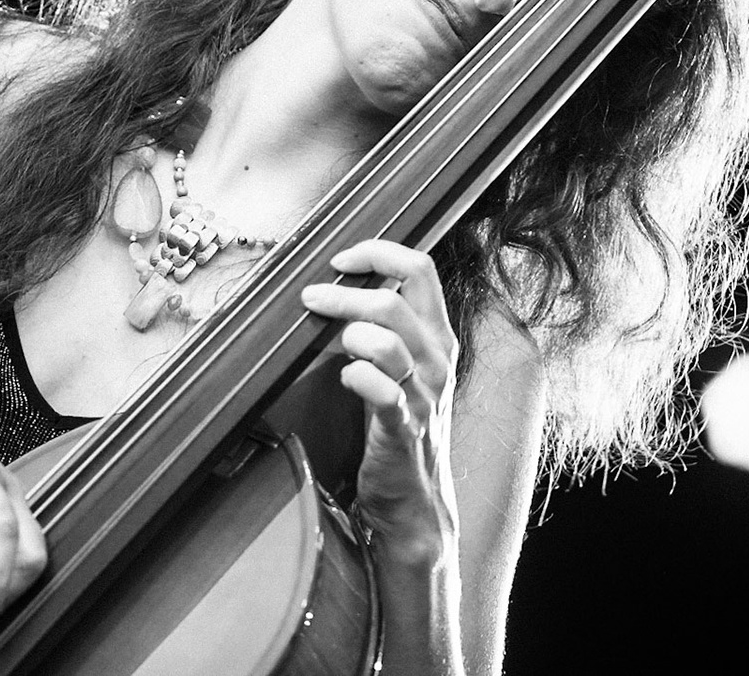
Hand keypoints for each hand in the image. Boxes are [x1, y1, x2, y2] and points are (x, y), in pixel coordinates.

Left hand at [301, 240, 459, 564]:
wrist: (415, 497)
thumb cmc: (400, 424)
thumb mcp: (404, 367)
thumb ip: (385, 326)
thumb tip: (339, 285)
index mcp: (437, 336)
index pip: (420, 268)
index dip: (379, 252)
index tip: (342, 259)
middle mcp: (437, 359)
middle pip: (394, 299)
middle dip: (344, 292)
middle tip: (311, 297)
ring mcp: (425, 393)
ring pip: (386, 340)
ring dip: (347, 333)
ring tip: (332, 344)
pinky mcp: (405, 427)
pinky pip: (381, 390)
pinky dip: (357, 376)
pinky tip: (345, 377)